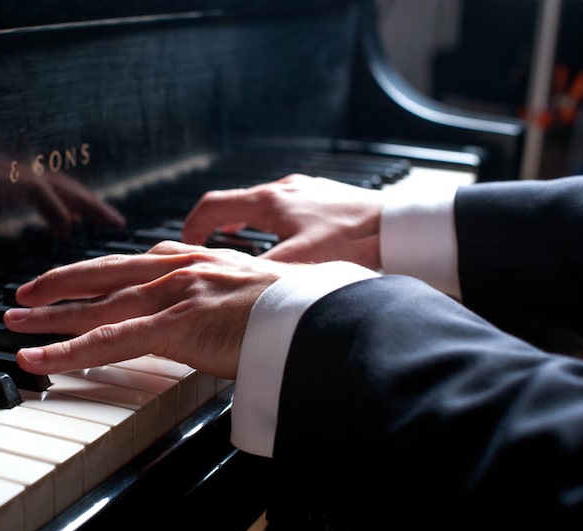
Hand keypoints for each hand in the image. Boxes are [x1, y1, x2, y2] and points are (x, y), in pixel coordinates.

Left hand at [3, 241, 297, 377]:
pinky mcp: (176, 324)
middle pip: (103, 275)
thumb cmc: (301, 308)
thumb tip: (217, 315)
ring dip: (50, 317)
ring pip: (96, 305)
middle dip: (59, 285)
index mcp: (198, 261)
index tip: (76, 282)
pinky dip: (68, 352)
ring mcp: (175, 293)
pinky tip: (38, 359)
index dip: (98, 275)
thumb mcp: (256, 292)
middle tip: (24, 296)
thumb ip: (225, 298)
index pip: (133, 264)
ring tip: (15, 324)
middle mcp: (179, 268)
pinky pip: (109, 341)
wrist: (325, 314)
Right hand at [181, 173, 382, 268]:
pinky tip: (289, 240)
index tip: (186, 243)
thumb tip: (227, 289)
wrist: (396, 226)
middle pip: (235, 203)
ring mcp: (305, 189)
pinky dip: (275, 222)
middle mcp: (284, 189)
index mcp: (269, 202)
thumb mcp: (297, 265)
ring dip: (247, 224)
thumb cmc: (353, 241)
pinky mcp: (323, 196)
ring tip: (246, 247)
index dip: (192, 226)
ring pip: (262, 205)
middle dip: (218, 227)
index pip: (212, 206)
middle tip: (212, 248)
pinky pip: (287, 206)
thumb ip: (257, 275)